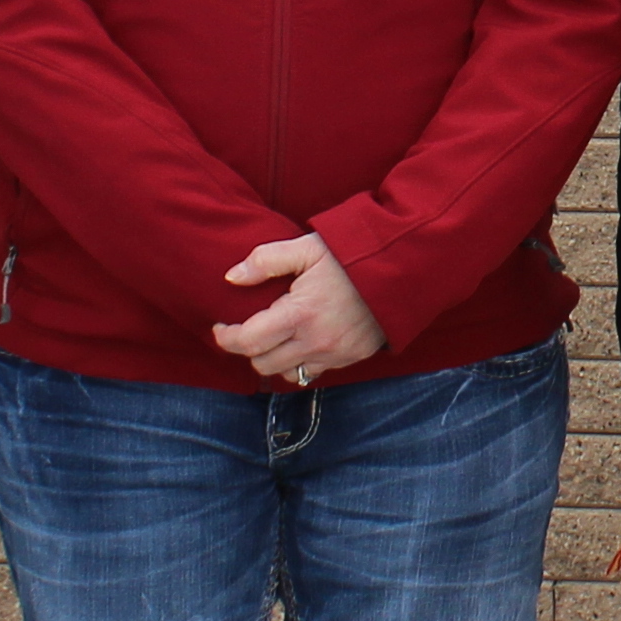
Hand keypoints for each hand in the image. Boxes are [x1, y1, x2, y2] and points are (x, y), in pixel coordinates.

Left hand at [215, 233, 385, 387]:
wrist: (399, 270)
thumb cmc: (349, 255)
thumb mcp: (306, 247)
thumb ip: (266, 260)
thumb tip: (231, 277)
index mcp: (299, 314)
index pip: (248, 341)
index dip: (226, 338)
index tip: (220, 327)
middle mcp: (314, 342)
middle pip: (262, 364)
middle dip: (248, 349)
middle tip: (247, 329)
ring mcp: (334, 354)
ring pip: (286, 374)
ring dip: (273, 359)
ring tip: (274, 337)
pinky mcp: (349, 359)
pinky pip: (313, 372)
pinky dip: (300, 362)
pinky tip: (301, 341)